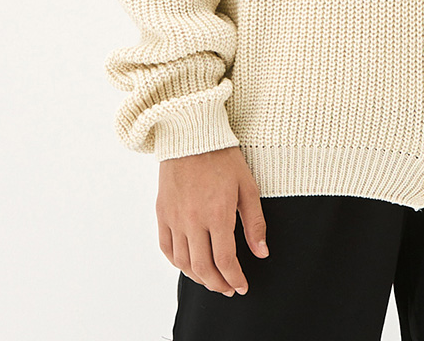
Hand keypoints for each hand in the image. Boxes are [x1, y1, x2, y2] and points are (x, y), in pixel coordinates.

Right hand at [156, 145, 268, 296]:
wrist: (192, 134)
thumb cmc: (223, 157)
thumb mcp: (247, 186)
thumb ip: (255, 222)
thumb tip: (261, 253)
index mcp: (217, 214)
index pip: (225, 261)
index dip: (235, 279)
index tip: (242, 286)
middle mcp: (193, 220)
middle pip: (203, 268)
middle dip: (218, 284)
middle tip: (228, 288)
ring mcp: (174, 217)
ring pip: (183, 262)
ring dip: (198, 277)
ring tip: (211, 279)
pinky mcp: (162, 212)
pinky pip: (166, 248)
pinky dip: (177, 263)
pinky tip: (189, 264)